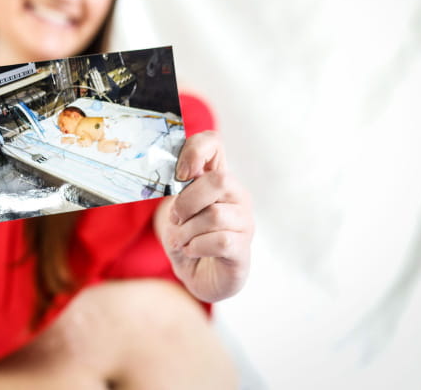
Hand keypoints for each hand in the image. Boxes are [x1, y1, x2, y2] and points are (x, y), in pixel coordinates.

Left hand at [156, 131, 253, 302]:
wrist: (198, 277)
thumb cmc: (188, 239)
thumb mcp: (177, 212)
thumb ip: (179, 192)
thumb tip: (178, 178)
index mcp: (216, 180)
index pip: (214, 144)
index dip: (196, 150)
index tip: (181, 173)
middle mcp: (236, 196)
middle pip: (219, 180)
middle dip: (187, 201)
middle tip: (175, 219)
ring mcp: (244, 222)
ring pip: (215, 215)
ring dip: (186, 231)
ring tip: (181, 241)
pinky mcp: (243, 249)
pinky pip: (220, 241)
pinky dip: (196, 247)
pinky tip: (192, 251)